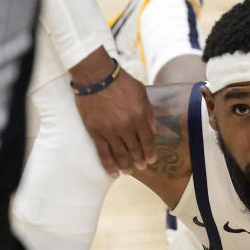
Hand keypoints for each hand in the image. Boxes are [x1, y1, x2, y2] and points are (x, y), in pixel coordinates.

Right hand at [71, 50, 156, 177]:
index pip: (148, 141)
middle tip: (141, 166)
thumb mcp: (142, 94)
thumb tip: (153, 132)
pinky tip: (113, 173)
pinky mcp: (95, 132)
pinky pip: (103, 153)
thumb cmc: (121, 83)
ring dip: (126, 165)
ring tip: (129, 171)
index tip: (152, 160)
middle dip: (140, 161)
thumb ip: (148, 113)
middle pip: (135, 150)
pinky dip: (109, 165)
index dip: (150, 153)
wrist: (96, 77)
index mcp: (139, 116)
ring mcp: (110, 131)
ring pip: (120, 154)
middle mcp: (126, 126)